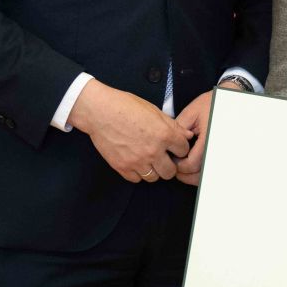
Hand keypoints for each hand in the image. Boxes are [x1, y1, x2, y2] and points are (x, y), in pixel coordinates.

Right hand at [69, 79, 189, 182]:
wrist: (101, 112)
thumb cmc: (125, 107)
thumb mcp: (154, 110)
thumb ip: (173, 125)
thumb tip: (186, 134)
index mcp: (163, 134)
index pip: (184, 150)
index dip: (181, 148)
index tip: (176, 147)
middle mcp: (152, 151)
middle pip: (170, 171)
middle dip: (170, 164)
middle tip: (165, 158)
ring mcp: (137, 161)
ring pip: (154, 178)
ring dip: (154, 170)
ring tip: (150, 160)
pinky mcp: (123, 167)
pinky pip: (137, 179)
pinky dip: (138, 173)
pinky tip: (137, 162)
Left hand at [172, 84, 241, 185]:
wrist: (230, 100)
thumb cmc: (211, 104)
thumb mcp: (191, 113)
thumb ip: (178, 129)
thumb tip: (167, 145)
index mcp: (209, 140)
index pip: (191, 164)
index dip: (178, 165)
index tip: (172, 158)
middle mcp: (218, 150)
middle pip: (199, 175)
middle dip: (185, 174)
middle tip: (175, 166)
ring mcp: (223, 153)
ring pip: (207, 175)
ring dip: (194, 176)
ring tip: (184, 169)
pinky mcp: (224, 153)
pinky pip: (212, 170)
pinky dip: (203, 173)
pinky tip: (195, 167)